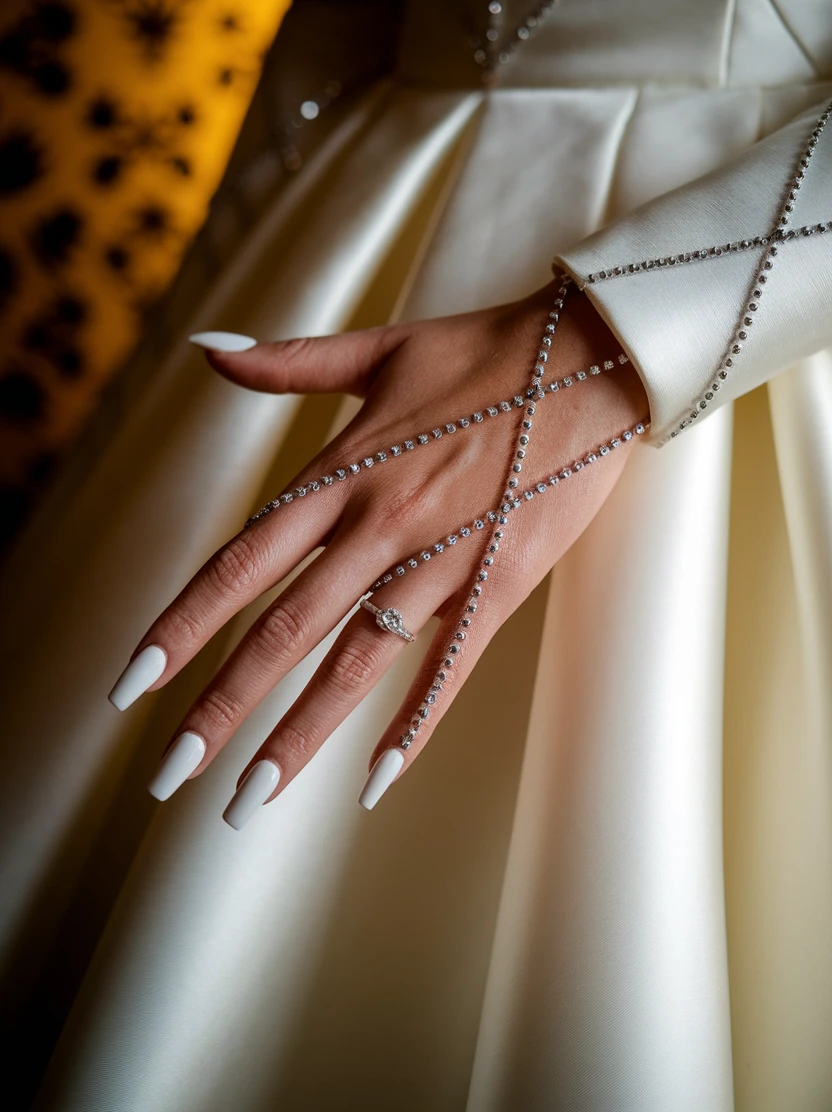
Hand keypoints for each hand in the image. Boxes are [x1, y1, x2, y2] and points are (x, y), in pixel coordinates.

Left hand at [107, 278, 648, 821]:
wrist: (594, 359)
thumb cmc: (484, 352)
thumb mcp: (379, 349)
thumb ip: (287, 361)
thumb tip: (204, 349)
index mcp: (341, 471)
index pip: (241, 563)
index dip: (182, 626)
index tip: (130, 686)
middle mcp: (378, 524)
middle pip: (283, 629)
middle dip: (220, 706)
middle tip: (168, 775)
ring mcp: (441, 559)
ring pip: (354, 662)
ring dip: (297, 735)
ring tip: (246, 800)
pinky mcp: (499, 583)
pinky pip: (449, 667)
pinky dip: (413, 725)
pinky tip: (375, 784)